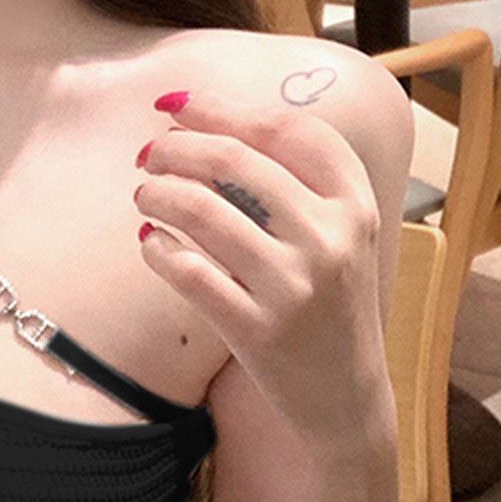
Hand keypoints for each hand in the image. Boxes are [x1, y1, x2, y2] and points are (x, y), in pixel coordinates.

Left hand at [133, 87, 386, 438]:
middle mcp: (330, 238)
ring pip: (201, 210)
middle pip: (236, 160)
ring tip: (144, 195)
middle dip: (178, 147)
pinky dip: (157, 248)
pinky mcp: (256, 330)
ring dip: (157, 193)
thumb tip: (207, 127)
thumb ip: (292, 186)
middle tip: (149, 154)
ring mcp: (293, 286)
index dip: (226, 108)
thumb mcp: (337, 236)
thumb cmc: (329, 303)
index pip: (289, 130)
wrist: (346, 397)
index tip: (179, 104)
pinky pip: (186, 271)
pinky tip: (150, 241)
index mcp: (356, 204)